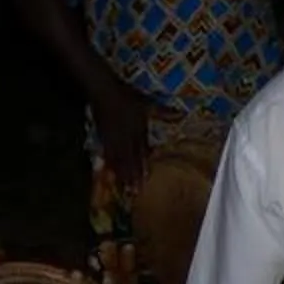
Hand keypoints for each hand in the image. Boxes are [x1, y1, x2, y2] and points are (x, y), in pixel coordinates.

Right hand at [93, 86, 153, 200]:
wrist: (104, 91)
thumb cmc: (126, 96)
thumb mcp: (147, 102)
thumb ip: (164, 112)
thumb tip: (181, 115)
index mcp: (138, 129)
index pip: (142, 152)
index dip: (144, 166)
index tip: (146, 180)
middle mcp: (126, 137)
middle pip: (130, 160)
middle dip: (132, 177)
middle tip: (134, 192)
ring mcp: (113, 139)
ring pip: (118, 160)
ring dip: (121, 175)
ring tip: (123, 188)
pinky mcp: (102, 138)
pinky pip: (107, 155)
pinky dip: (109, 165)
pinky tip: (110, 173)